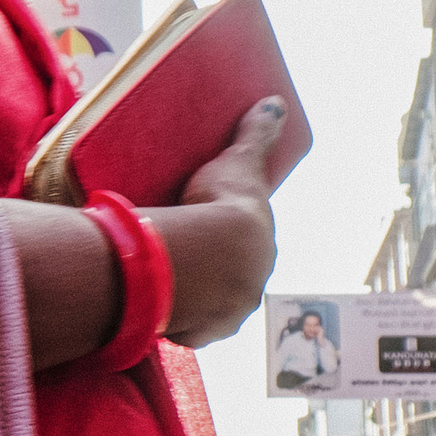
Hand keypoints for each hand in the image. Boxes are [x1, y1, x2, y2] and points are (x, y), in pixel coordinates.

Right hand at [165, 97, 288, 347]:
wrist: (204, 255)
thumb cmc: (224, 205)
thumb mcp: (240, 162)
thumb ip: (256, 134)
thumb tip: (275, 101)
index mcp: (263, 251)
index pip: (251, 249)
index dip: (231, 242)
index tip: (211, 236)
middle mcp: (253, 288)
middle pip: (233, 283)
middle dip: (215, 275)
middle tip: (185, 260)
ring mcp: (228, 314)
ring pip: (213, 310)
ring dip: (196, 303)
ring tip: (166, 287)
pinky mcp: (201, 334)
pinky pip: (188, 330)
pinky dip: (176, 323)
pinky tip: (159, 312)